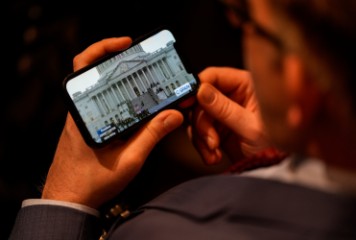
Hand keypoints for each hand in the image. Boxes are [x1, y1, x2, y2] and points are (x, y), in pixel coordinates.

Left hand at [41, 37, 183, 207]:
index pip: (86, 67)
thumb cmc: (91, 182)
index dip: (105, 48)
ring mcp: (81, 119)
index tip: (127, 43)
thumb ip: (152, 135)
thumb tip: (173, 115)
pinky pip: (100, 104)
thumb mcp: (129, 159)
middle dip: (114, 59)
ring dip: (116, 79)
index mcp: (85, 112)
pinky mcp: (85, 127)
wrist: (68, 200)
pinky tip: (132, 104)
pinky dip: (116, 97)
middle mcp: (80, 111)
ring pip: (98, 88)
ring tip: (139, 79)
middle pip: (92, 71)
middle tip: (137, 57)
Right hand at [189, 67, 269, 164]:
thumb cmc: (275, 145)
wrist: (274, 170)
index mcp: (245, 86)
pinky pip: (199, 133)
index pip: (214, 77)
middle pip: (200, 100)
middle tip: (210, 140)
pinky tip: (214, 156)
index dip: (197, 87)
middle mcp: (232, 96)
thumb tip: (202, 91)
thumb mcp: (250, 127)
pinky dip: (202, 146)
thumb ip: (225, 109)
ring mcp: (223, 113)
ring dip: (201, 137)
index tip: (186, 102)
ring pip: (197, 118)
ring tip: (213, 151)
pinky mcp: (217, 129)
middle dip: (201, 123)